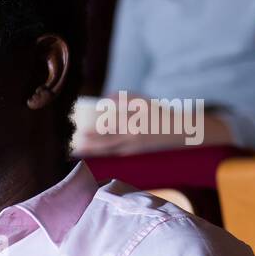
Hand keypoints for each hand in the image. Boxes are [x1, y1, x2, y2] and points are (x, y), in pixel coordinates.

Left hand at [72, 94, 227, 155]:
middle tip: (73, 144)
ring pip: (110, 150)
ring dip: (93, 151)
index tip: (80, 129)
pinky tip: (94, 156)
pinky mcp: (137, 153)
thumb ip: (125, 99)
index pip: (111, 125)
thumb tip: (105, 100)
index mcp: (135, 121)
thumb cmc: (161, 114)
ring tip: (77, 151)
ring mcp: (135, 147)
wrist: (182, 132)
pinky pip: (117, 155)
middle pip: (106, 141)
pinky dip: (105, 156)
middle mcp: (133, 136)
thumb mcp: (145, 103)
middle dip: (89, 143)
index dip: (95, 129)